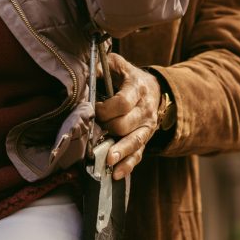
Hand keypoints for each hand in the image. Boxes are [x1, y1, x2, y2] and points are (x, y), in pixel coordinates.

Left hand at [95, 52, 161, 179]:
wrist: (154, 88)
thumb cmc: (127, 76)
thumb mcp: (116, 64)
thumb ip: (101, 67)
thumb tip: (85, 77)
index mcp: (137, 88)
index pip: (122, 103)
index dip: (105, 109)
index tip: (93, 109)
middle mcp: (145, 109)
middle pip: (125, 125)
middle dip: (107, 128)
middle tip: (94, 127)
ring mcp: (147, 126)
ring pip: (134, 142)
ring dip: (119, 152)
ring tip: (107, 161)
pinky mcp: (145, 139)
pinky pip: (138, 155)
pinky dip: (127, 165)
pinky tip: (116, 174)